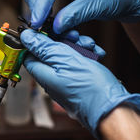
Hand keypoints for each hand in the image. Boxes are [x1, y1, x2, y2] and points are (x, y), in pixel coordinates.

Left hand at [20, 29, 139, 136]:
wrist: (113, 110)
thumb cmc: (90, 89)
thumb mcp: (65, 60)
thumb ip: (44, 47)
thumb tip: (25, 37)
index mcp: (43, 74)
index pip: (30, 52)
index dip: (38, 39)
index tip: (49, 29)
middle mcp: (52, 78)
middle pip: (49, 51)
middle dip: (63, 40)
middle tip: (75, 36)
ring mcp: (65, 80)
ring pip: (66, 55)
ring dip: (78, 46)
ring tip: (90, 46)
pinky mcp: (78, 81)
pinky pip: (77, 63)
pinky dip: (86, 56)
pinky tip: (96, 54)